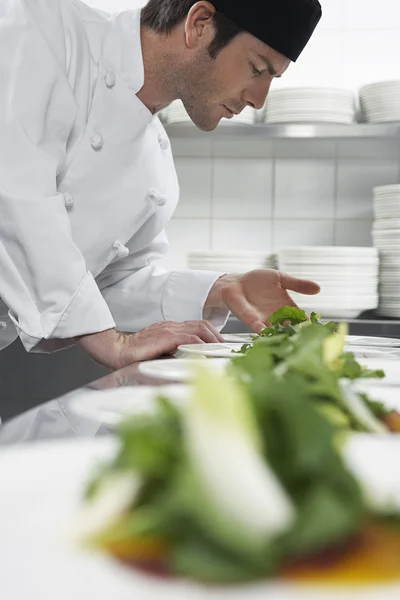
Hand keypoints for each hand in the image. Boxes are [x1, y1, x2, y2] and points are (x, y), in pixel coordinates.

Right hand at [76, 320, 223, 369]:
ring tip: (222, 351)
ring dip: (214, 340)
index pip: (197, 326)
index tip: (220, 346)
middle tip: (226, 349)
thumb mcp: (158, 352)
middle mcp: (172, 326)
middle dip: (217, 336)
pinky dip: (203, 345)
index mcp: (170, 328)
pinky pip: (191, 337)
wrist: (116, 350)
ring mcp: (170, 329)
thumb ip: (173, 354)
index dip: (211, 335)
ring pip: (200, 329)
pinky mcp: (167, 335)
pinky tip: (209, 352)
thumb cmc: (134, 355)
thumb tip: (189, 365)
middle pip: (203, 325)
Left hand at [205, 269, 319, 333]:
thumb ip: (298, 284)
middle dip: (297, 334)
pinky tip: (265, 332)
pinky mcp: (250, 318)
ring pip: (276, 330)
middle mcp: (277, 317)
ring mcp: (264, 319)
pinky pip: (257, 326)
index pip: (301, 318)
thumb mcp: (281, 278)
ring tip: (289, 340)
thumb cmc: (259, 281)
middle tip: (307, 340)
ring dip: (281, 335)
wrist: (237, 282)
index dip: (310, 324)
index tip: (319, 328)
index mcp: (287, 308)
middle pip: (290, 328)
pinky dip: (262, 330)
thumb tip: (319, 288)